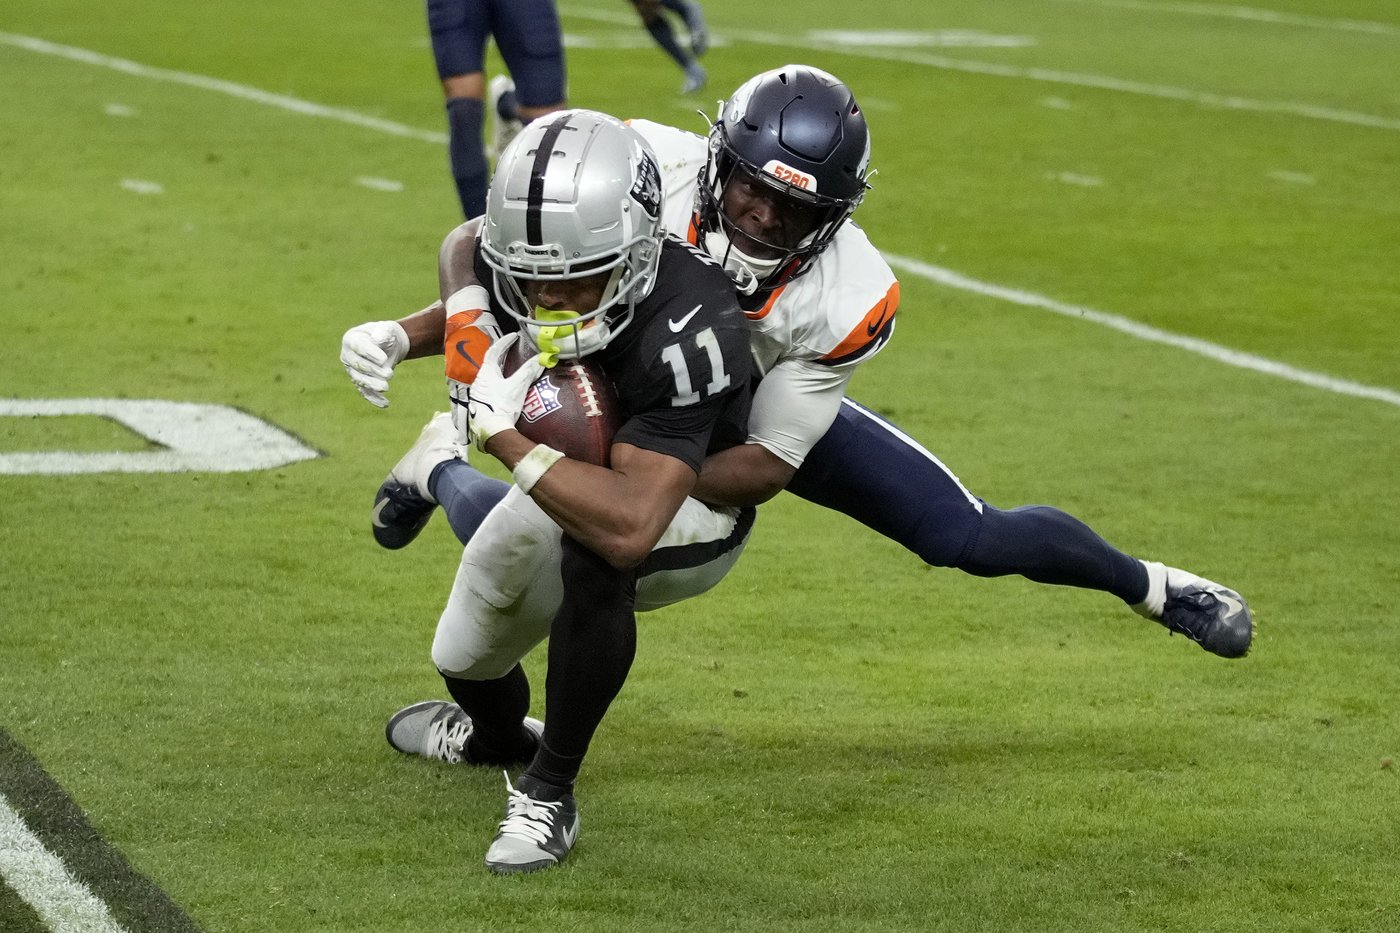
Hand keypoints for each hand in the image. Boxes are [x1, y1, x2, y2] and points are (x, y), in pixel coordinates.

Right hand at [340, 320, 409, 406]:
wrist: (388, 345)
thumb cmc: (386, 334)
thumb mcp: (386, 329)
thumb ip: (383, 332)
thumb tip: (378, 340)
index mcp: (351, 339)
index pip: (359, 347)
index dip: (370, 354)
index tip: (384, 360)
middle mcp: (348, 355)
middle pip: (359, 365)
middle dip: (374, 371)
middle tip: (390, 374)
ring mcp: (352, 370)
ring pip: (360, 380)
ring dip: (373, 385)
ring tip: (386, 387)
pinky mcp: (360, 382)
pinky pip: (365, 392)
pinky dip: (374, 398)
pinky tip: (385, 404)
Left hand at [466, 333, 543, 451]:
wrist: (491, 431)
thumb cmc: (502, 406)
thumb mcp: (517, 387)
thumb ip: (528, 371)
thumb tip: (541, 358)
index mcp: (486, 372)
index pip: (495, 351)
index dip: (504, 342)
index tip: (514, 336)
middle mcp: (479, 380)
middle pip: (490, 362)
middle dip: (501, 355)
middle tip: (512, 349)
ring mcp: (478, 393)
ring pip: (488, 375)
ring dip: (498, 369)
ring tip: (509, 367)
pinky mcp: (480, 404)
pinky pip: (489, 386)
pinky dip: (497, 382)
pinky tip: (503, 388)